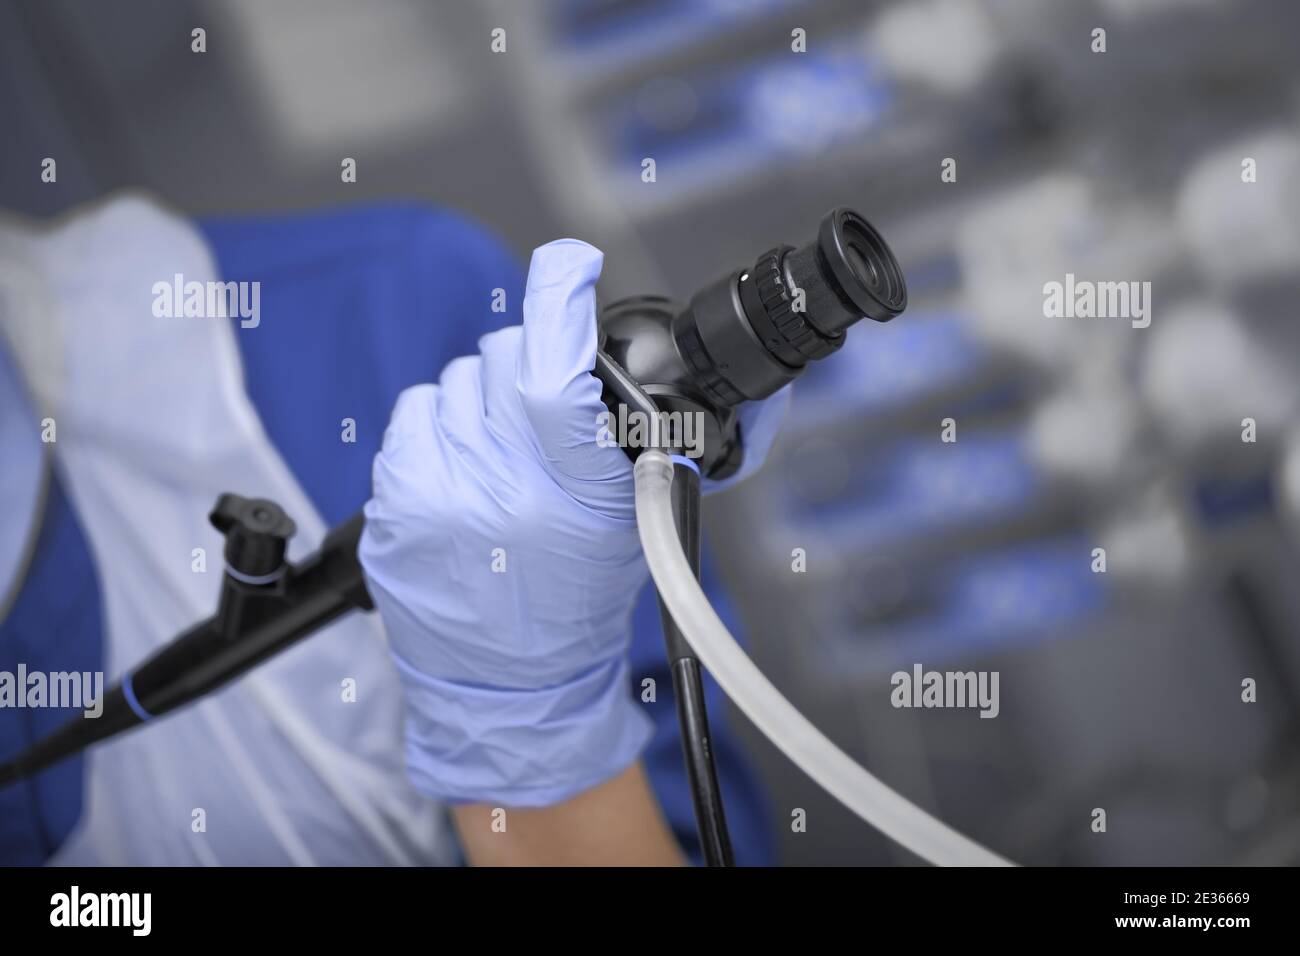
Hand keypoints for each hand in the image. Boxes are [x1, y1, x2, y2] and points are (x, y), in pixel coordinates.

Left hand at [360, 239, 787, 807]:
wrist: (509, 685)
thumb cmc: (582, 598)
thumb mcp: (643, 523)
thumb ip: (663, 447)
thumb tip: (733, 391)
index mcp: (581, 494)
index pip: (556, 373)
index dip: (560, 296)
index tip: (570, 261)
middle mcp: (505, 491)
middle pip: (506, 353)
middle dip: (531, 362)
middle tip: (542, 413)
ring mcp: (440, 496)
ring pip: (458, 376)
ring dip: (484, 398)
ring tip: (501, 455)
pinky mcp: (393, 503)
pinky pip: (415, 409)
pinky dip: (441, 425)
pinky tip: (461, 467)